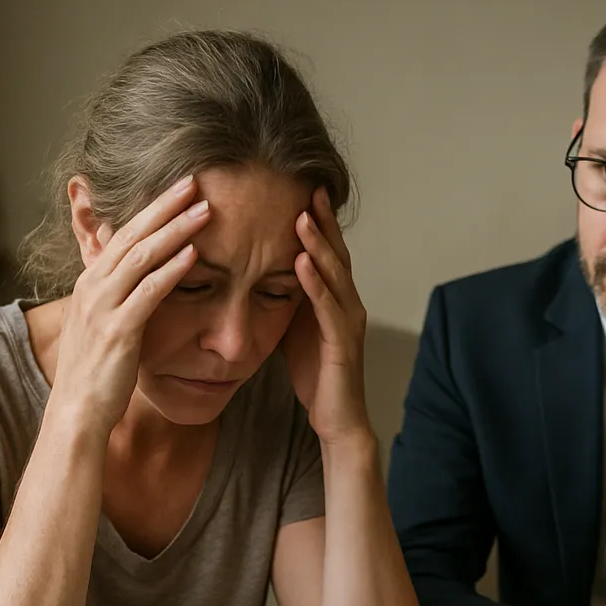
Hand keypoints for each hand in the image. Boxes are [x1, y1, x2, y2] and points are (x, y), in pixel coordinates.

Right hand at [51, 175, 209, 437]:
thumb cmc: (97, 374)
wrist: (76, 413)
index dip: (151, 209)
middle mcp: (93, 287)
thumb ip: (118, 299)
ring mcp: (103, 307)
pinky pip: (148, 292)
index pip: (123, 234)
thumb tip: (135, 281)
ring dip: (175, 229)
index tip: (179, 189)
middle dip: (165, 205)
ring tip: (204, 209)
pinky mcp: (118, 331)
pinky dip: (172, 270)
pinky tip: (194, 254)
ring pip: (141, 256)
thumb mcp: (103, 326)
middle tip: (195, 180)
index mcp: (90, 283)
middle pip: (133, 234)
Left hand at [282, 187, 370, 445]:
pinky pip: (328, 307)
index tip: (300, 190)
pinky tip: (301, 263)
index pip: (327, 253)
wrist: (337, 418)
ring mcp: (348, 322)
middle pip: (336, 254)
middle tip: (307, 186)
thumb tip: (258, 275)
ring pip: (335, 275)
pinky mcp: (342, 342)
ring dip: (318, 245)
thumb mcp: (294, 329)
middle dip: (322, 221)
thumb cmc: (317, 376)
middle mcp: (348, 304)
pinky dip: (315, 283)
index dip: (316, 222)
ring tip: (302, 216)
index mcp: (335, 300)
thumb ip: (286, 300)